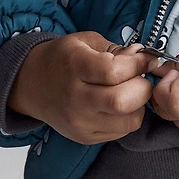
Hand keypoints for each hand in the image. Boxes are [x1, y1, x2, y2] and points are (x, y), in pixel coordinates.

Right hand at [8, 32, 155, 144]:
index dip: (137, 65)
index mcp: (74, 65)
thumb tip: (145, 59)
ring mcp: (79, 122)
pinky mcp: (85, 137)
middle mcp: (74, 98)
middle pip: (121, 102)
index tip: (147, 60)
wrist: (32, 84)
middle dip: (142, 89)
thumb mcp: (85, 41)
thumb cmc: (63, 58)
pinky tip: (119, 105)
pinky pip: (121, 132)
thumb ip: (116, 49)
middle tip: (141, 79)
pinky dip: (128, 118)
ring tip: (131, 93)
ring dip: (139, 106)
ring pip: (127, 122)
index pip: (113, 71)